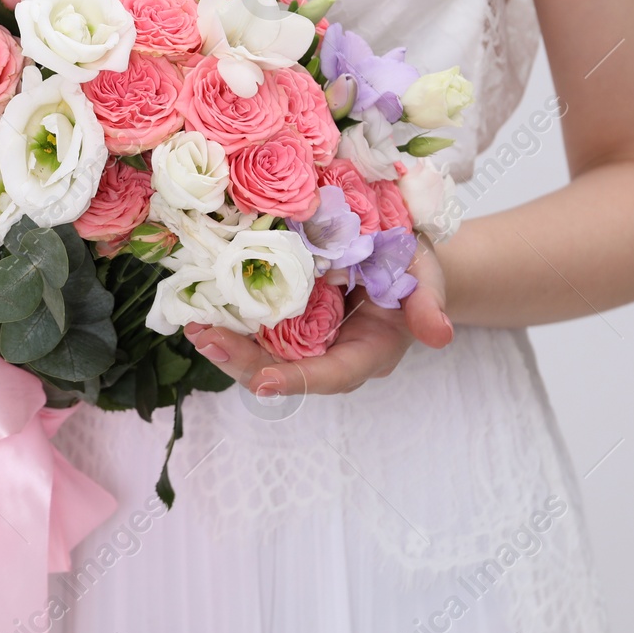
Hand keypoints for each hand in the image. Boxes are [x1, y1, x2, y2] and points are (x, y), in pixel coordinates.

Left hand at [184, 236, 453, 397]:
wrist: (396, 249)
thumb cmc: (412, 266)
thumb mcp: (427, 276)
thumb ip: (430, 304)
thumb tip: (440, 334)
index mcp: (367, 351)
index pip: (331, 374)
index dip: (298, 380)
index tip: (264, 383)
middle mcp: (328, 352)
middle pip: (283, 370)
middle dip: (243, 362)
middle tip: (206, 339)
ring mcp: (303, 337)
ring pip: (260, 353)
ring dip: (226, 343)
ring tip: (193, 325)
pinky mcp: (284, 316)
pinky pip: (253, 325)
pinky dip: (227, 317)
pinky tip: (199, 305)